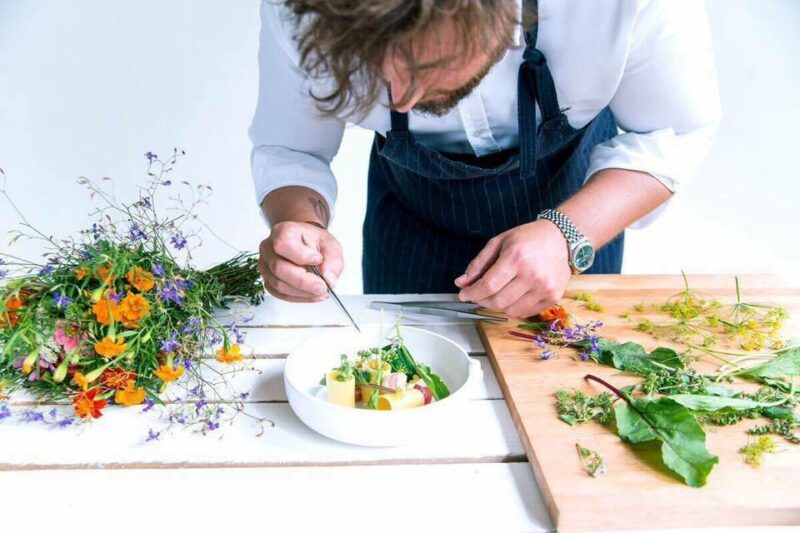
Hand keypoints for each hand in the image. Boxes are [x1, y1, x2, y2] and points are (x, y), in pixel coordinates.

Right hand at [258, 221, 343, 302]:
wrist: (306, 244)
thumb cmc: (314, 242)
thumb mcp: (330, 245)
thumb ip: (332, 260)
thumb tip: (329, 279)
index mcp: (283, 231)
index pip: (283, 244)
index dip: (301, 256)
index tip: (318, 259)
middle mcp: (268, 247)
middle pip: (279, 268)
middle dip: (304, 282)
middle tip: (322, 286)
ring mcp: (265, 265)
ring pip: (279, 285)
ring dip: (302, 292)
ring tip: (320, 291)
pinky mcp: (268, 280)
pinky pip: (279, 294)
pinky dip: (298, 297)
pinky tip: (311, 294)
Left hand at [454, 220, 570, 318]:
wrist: (562, 238)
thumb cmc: (528, 238)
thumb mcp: (499, 242)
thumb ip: (479, 264)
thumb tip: (461, 283)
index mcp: (516, 258)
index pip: (488, 286)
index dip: (471, 293)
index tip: (464, 294)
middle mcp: (532, 275)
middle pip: (497, 301)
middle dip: (481, 300)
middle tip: (477, 294)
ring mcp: (545, 288)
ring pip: (511, 310)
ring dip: (497, 306)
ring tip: (495, 295)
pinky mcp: (553, 296)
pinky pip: (526, 312)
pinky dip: (513, 309)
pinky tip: (511, 297)